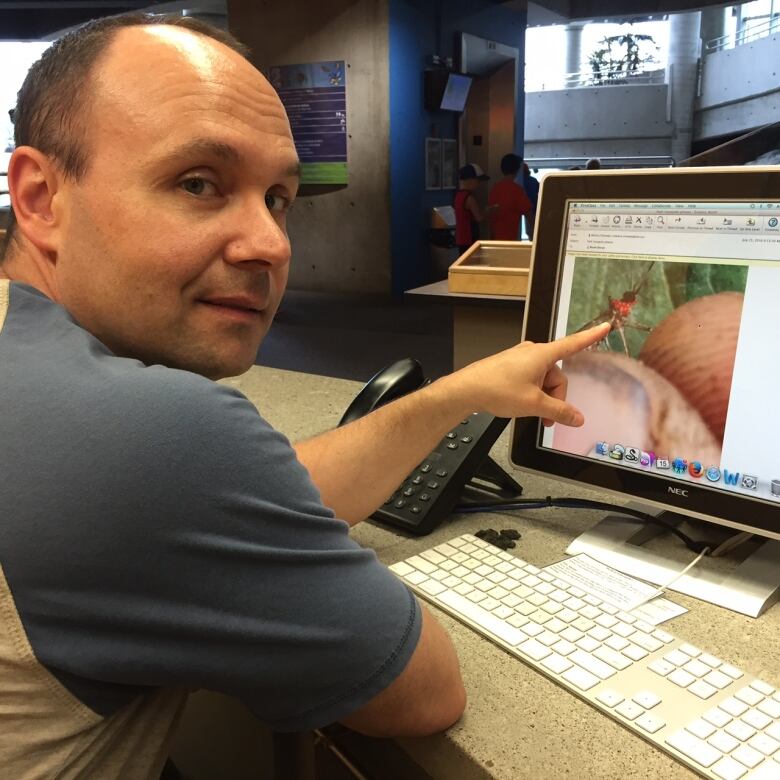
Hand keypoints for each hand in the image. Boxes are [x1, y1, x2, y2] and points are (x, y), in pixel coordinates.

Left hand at [442, 323, 609, 426]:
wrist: (467, 390)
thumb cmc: (497, 390)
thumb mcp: (533, 404)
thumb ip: (558, 411)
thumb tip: (578, 418)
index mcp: (542, 355)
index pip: (573, 344)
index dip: (591, 337)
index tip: (606, 326)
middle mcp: (532, 352)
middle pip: (556, 376)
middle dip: (554, 398)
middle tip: (547, 419)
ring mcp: (520, 359)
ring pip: (543, 380)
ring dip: (542, 399)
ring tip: (532, 415)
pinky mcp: (511, 366)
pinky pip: (530, 380)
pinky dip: (532, 394)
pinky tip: (522, 405)